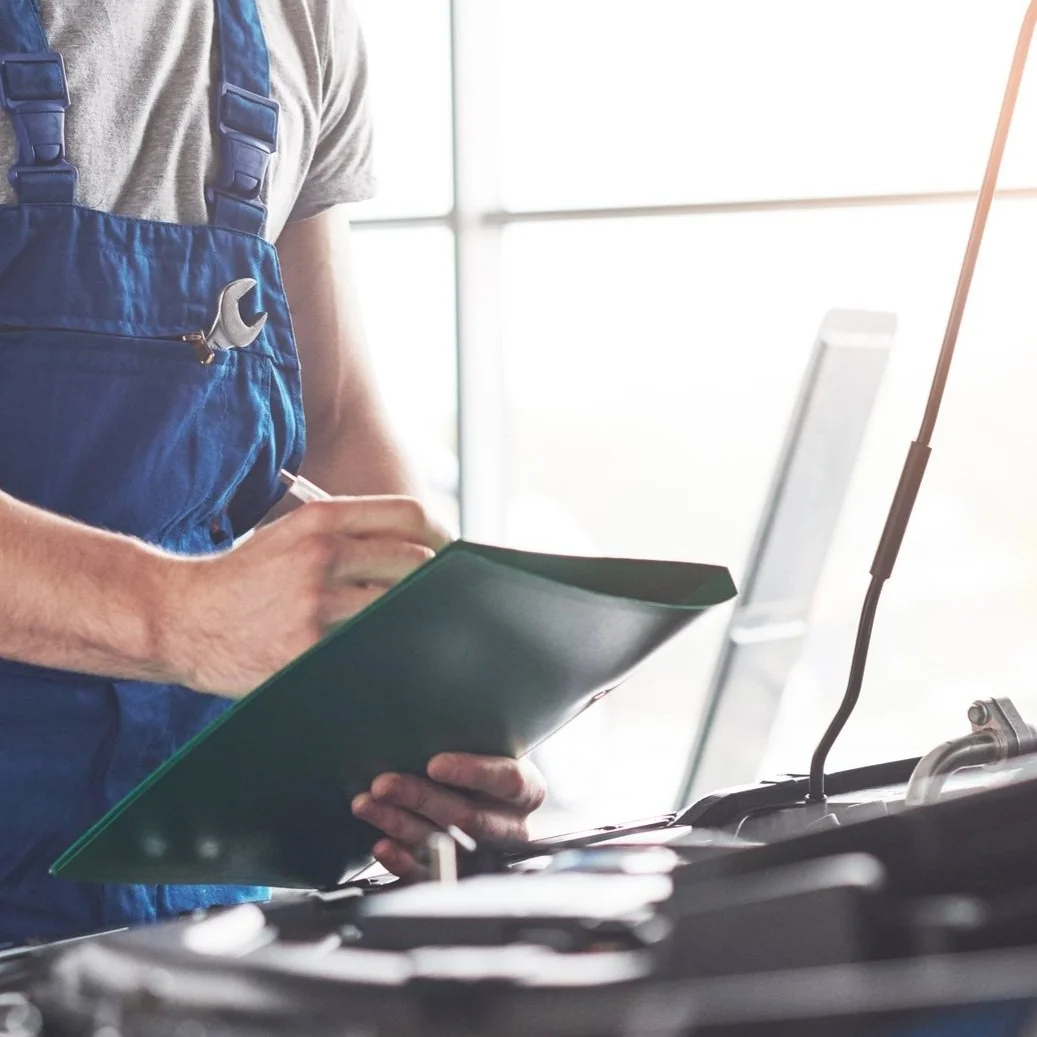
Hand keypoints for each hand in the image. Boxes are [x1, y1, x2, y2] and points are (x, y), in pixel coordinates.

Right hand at [158, 496, 450, 696]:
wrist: (180, 617)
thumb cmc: (244, 577)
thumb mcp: (289, 535)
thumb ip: (346, 534)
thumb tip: (415, 546)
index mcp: (320, 520)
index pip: (407, 514)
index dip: (439, 533)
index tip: (450, 553)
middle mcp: (322, 554)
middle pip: (415, 560)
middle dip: (434, 579)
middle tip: (444, 596)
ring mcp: (316, 603)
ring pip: (399, 605)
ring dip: (415, 616)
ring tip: (421, 627)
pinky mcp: (308, 647)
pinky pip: (370, 645)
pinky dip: (386, 647)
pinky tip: (388, 652)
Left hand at [351, 753, 546, 878]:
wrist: (481, 791)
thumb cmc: (480, 760)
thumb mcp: (485, 744)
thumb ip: (468, 739)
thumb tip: (426, 723)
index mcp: (527, 790)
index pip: (508, 781)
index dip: (472, 772)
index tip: (434, 764)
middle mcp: (510, 825)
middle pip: (468, 816)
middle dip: (421, 798)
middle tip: (384, 784)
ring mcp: (485, 853)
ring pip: (443, 841)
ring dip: (399, 823)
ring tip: (367, 805)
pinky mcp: (458, 874)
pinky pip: (430, 874)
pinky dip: (402, 860)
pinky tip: (382, 845)